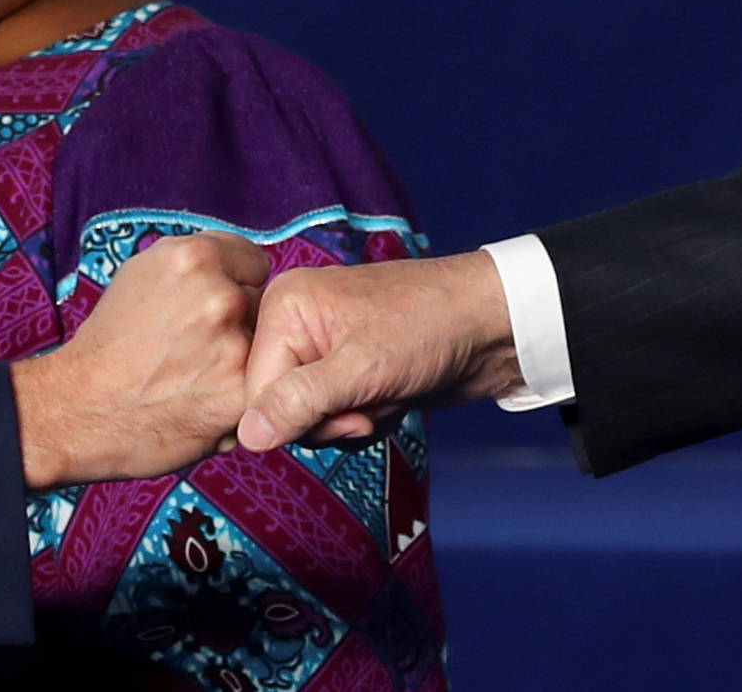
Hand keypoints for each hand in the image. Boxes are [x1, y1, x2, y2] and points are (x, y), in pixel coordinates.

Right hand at [11, 232, 269, 488]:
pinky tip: (204, 401)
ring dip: (240, 359)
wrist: (80, 407)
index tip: (212, 306)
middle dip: (239, 320)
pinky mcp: (240, 391)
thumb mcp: (139, 274)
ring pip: (262, 346)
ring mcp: (233, 344)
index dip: (234, 283)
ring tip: (198, 375)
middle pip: (260, 302)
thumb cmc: (108, 343)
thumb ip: (192, 265)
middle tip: (197, 345)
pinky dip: (237, 394)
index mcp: (193, 257)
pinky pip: (259, 384)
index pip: (253, 260)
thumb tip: (234, 265)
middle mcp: (219, 294)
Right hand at [236, 251, 519, 451]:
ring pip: (311, 417)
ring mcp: (324, 347)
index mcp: (284, 307)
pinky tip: (394, 398)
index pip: (254, 391)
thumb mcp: (362, 369)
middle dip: (329, 420)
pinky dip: (368, 418)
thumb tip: (248, 435)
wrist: (493, 325)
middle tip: (369, 403)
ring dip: (353, 421)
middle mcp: (296, 324)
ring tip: (387, 393)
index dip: (296, 417)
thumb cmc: (430, 327)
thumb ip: (300, 402)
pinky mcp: (350, 369)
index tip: (345, 412)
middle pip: (279, 407)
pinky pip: (337, 415)